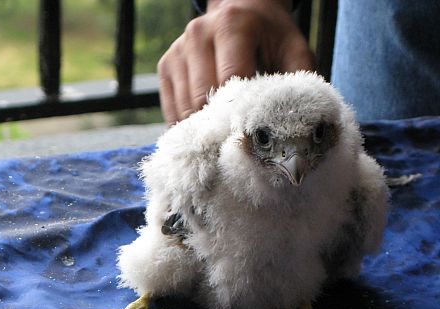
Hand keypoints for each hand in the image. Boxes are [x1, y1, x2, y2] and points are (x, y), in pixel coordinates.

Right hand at [157, 0, 313, 123]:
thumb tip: (299, 124)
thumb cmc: (270, 37)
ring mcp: (177, 50)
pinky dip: (188, 125)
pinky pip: (171, 110)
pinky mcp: (165, 65)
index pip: (229, 81)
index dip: (239, 112)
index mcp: (231, 25)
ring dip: (203, 128)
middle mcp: (198, 34)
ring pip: (184, 108)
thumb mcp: (294, 50)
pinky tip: (206, 127)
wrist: (240, 10)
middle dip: (219, 124)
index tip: (251, 134)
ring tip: (222, 135)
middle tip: (237, 140)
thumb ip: (297, 82)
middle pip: (202, 98)